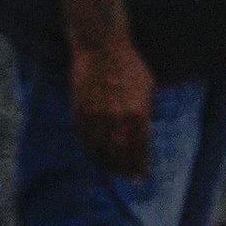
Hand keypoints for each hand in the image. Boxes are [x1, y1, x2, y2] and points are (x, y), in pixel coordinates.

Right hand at [75, 32, 158, 177]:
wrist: (101, 48)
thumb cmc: (129, 65)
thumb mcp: (147, 89)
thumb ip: (144, 113)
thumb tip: (143, 133)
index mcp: (138, 114)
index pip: (138, 149)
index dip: (138, 166)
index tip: (139, 176)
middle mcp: (116, 118)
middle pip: (118, 154)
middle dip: (122, 168)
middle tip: (125, 177)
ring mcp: (96, 115)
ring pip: (98, 148)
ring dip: (103, 161)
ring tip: (108, 168)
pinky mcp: (79, 109)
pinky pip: (82, 135)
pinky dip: (87, 147)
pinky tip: (92, 152)